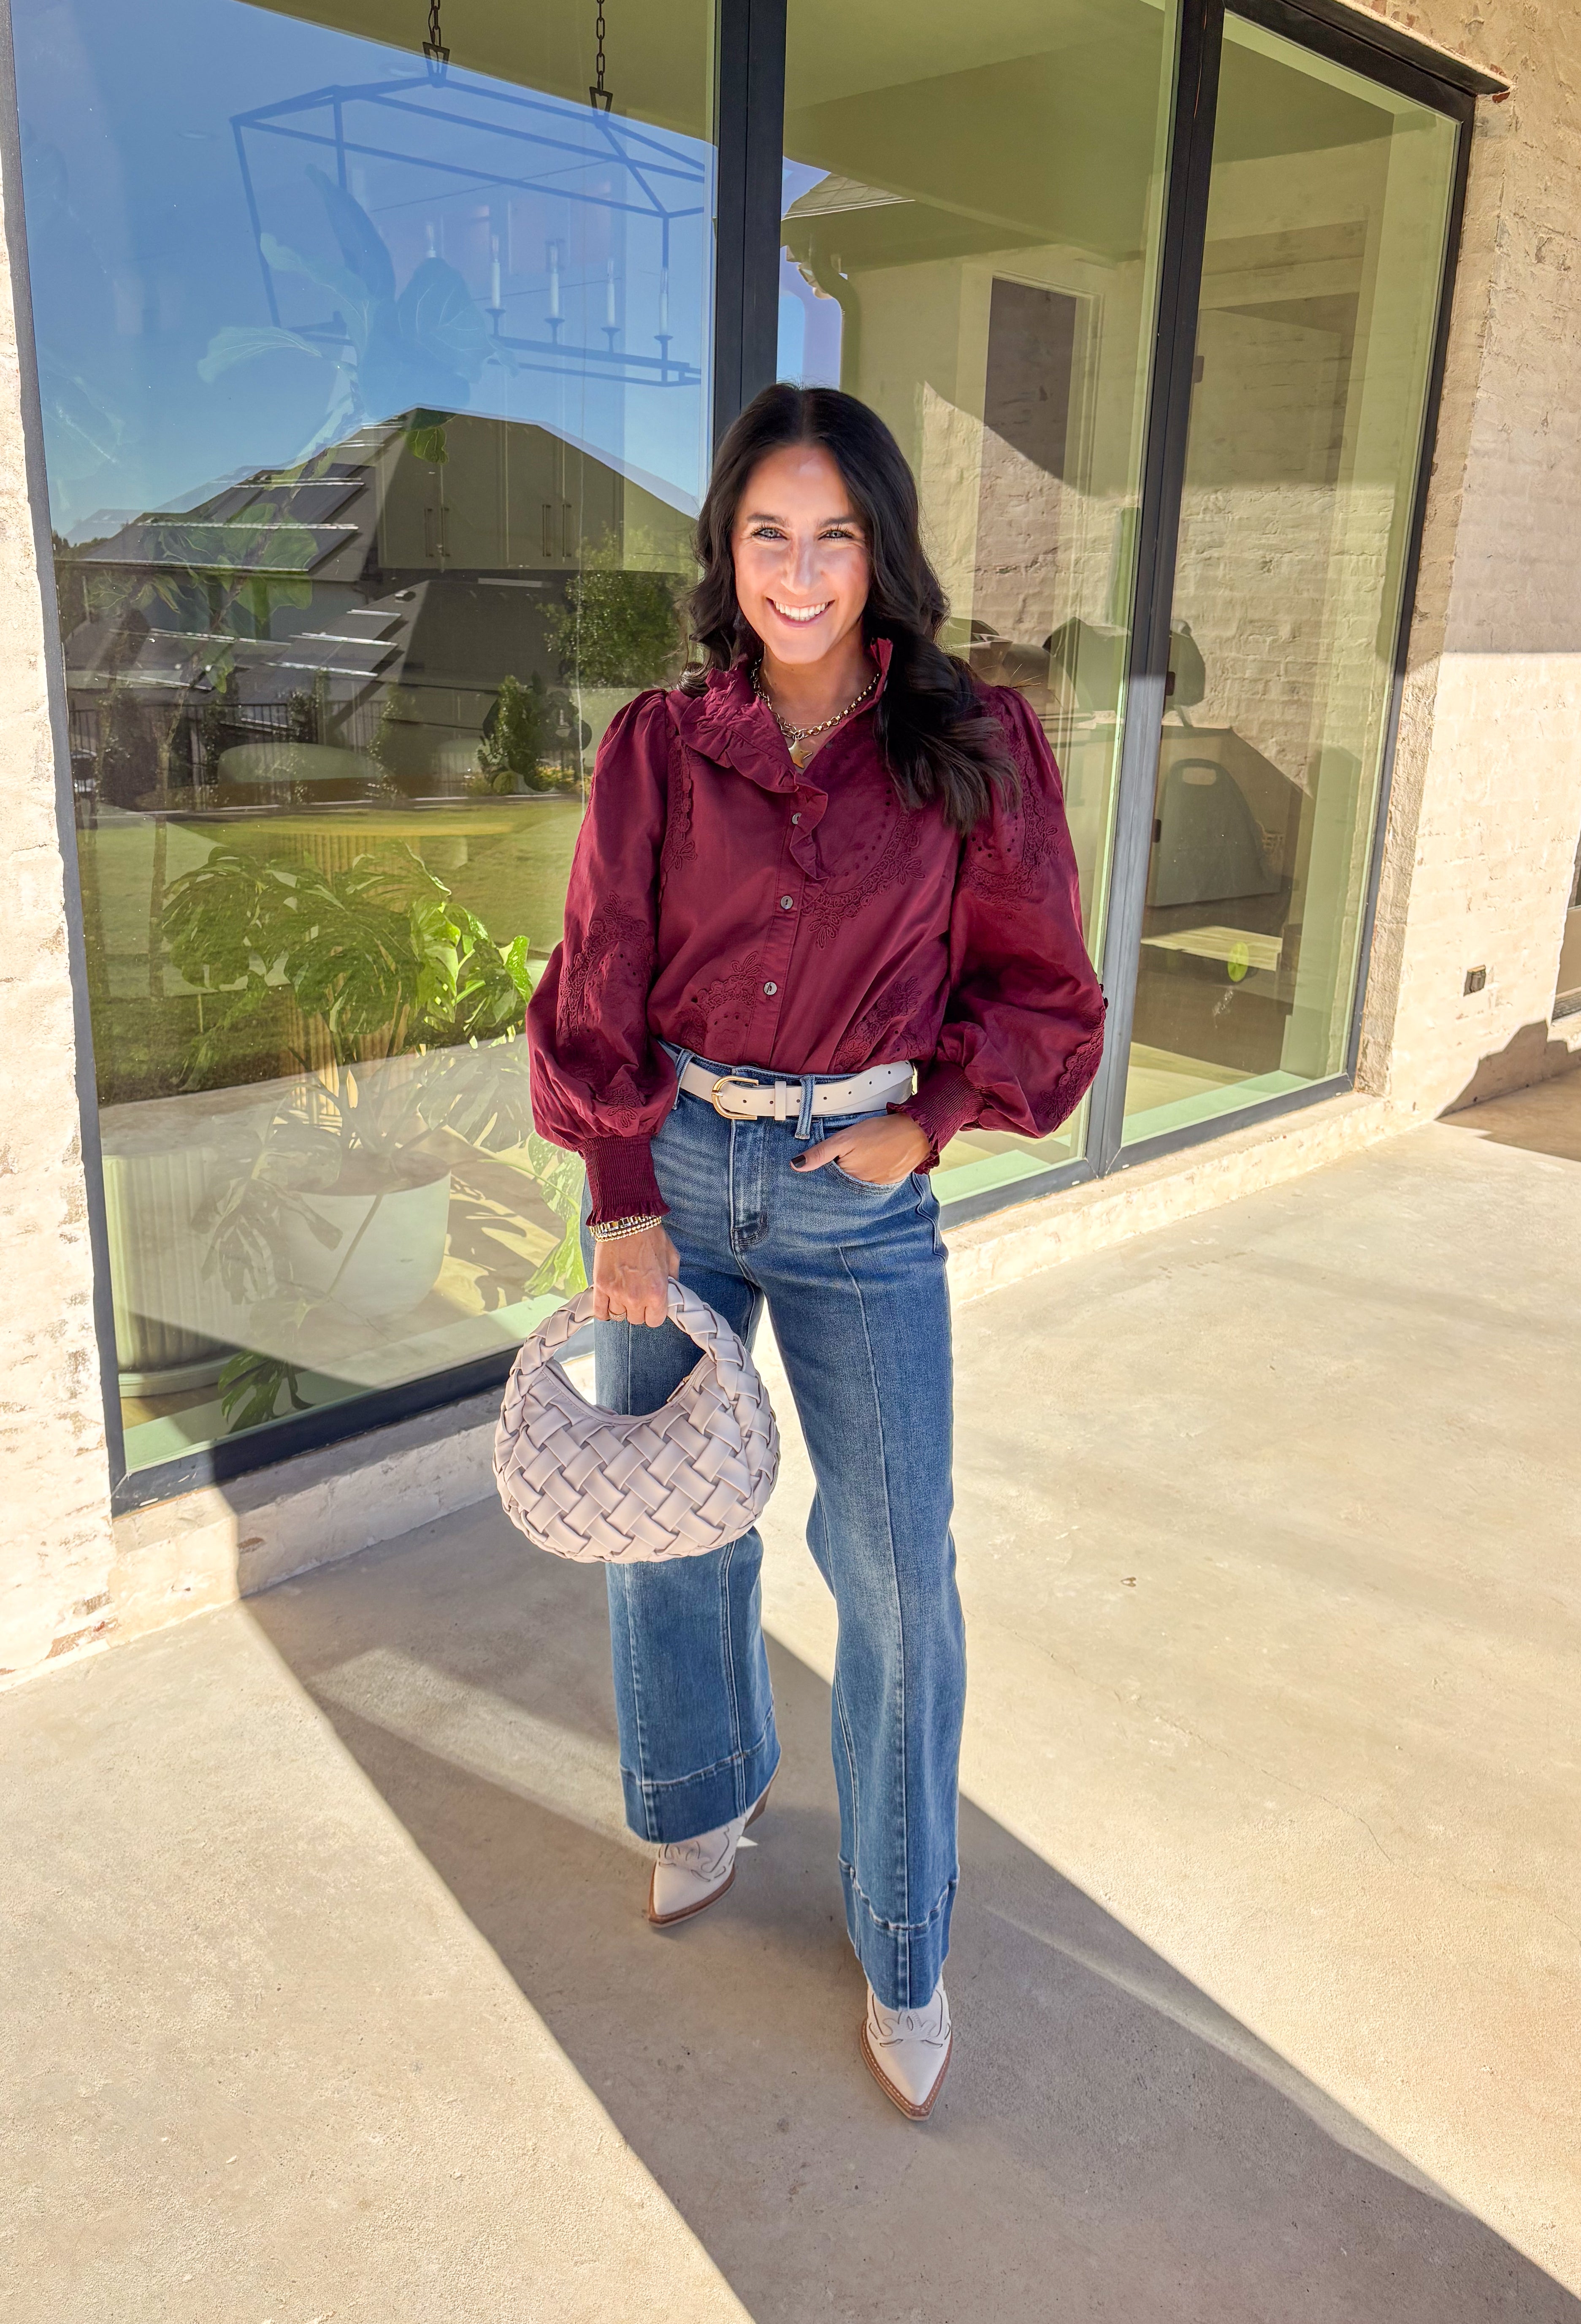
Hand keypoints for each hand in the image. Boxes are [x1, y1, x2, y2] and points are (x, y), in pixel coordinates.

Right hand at [591, 1224, 679, 1327]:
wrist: (627, 1220)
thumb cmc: (651, 1236)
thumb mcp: (672, 1258)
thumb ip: (673, 1280)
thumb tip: (670, 1293)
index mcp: (656, 1293)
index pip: (654, 1321)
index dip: (654, 1313)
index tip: (652, 1305)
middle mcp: (636, 1297)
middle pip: (636, 1319)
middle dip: (638, 1309)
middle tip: (638, 1295)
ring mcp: (616, 1293)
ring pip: (618, 1316)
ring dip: (621, 1307)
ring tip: (623, 1293)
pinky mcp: (601, 1286)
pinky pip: (600, 1311)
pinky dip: (604, 1311)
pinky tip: (608, 1303)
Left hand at [790, 1111, 930, 1185]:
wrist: (915, 1132)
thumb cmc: (879, 1133)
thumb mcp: (844, 1139)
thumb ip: (821, 1153)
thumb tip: (795, 1166)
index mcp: (848, 1178)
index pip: (827, 1182)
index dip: (823, 1174)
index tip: (823, 1167)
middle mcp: (861, 1189)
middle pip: (842, 1185)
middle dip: (839, 1176)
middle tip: (848, 1158)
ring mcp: (876, 1187)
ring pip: (857, 1184)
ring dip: (855, 1176)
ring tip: (861, 1159)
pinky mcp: (889, 1184)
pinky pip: (873, 1183)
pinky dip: (869, 1174)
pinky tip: (872, 1162)